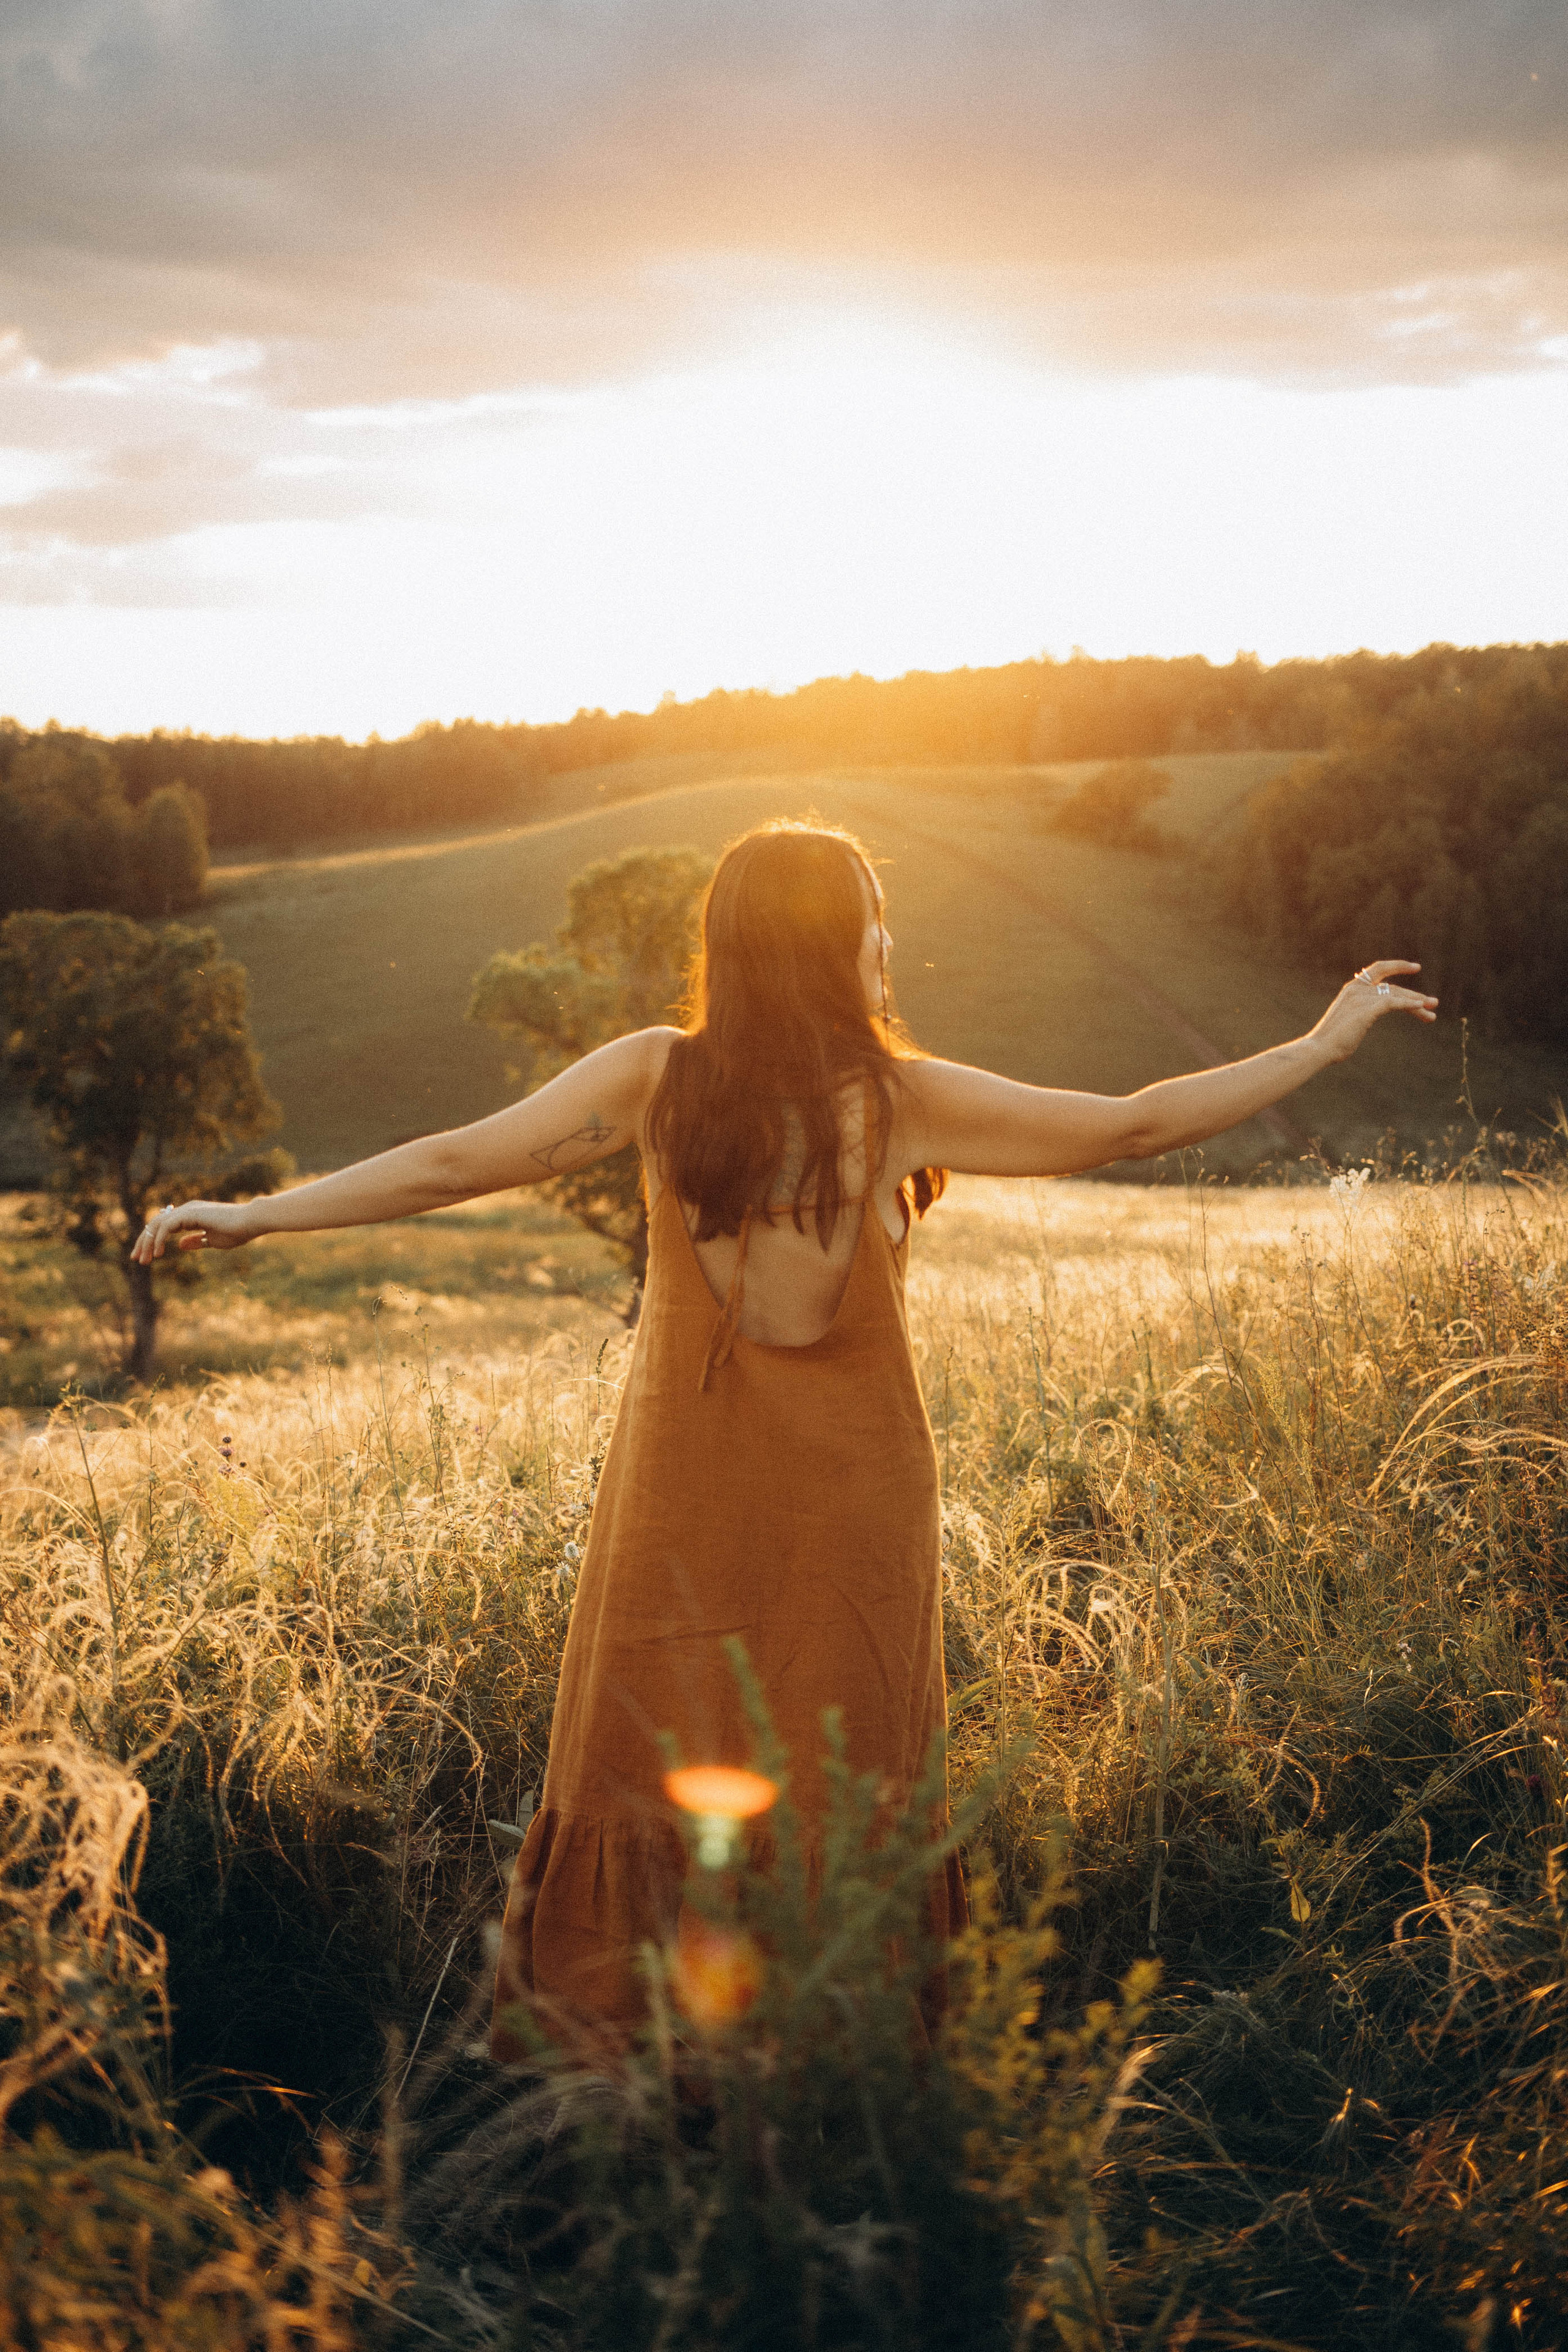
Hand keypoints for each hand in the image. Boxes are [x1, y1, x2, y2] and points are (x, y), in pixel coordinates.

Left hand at [130, 1199, 256, 1262]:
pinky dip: (158, 1240)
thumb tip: (180, 1245)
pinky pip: (166, 1227)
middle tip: (135, 1259)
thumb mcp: (213, 1240)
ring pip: (157, 1225)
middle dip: (143, 1242)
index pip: (164, 1226)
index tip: (146, 1258)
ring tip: (143, 1260)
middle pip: (156, 1224)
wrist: (251, 1222)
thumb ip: (196, 1241)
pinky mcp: (190, 1214)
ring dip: (147, 1243)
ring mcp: (188, 1210)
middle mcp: (186, 1209)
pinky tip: (156, 1254)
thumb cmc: (237, 1231)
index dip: (152, 1241)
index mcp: (191, 1215)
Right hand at [1309, 961, 1438, 1063]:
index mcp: (1351, 989)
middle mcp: (1357, 989)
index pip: (1378, 969)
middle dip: (1415, 995)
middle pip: (1393, 987)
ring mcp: (1361, 997)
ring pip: (1397, 994)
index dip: (1398, 966)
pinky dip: (1409, 1003)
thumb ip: (1358, 1014)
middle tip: (1434, 1003)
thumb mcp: (1347, 1021)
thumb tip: (1363, 1020)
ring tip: (1433, 1011)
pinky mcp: (1367, 1009)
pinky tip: (1421, 1007)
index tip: (1416, 967)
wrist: (1318, 1048)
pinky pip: (1394, 1002)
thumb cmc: (1331, 1041)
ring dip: (1417, 1002)